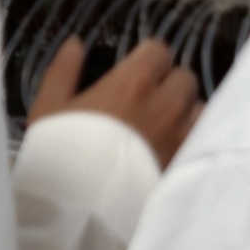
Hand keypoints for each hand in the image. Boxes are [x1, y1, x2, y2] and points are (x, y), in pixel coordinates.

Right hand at [29, 36, 202, 168]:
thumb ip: (64, 70)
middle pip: (184, 78)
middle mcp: (164, 104)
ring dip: (186, 110)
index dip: (149, 57)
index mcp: (133, 82)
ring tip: (166, 122)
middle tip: (151, 96)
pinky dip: (190, 138)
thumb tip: (76, 44)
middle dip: (170, 82)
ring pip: (199, 109)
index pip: (160, 51)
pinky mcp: (183, 164)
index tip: (138, 68)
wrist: (81, 206)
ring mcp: (179, 136)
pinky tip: (170, 146)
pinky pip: (198, 141)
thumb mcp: (50, 106)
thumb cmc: (62, 150)